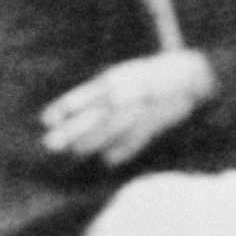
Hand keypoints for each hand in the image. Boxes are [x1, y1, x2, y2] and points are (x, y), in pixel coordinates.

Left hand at [38, 50, 212, 165]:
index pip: (86, 95)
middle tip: (50, 143)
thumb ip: (90, 96)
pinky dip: (121, 151)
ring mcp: (140, 109)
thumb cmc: (143, 77)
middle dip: (72, 130)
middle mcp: (127, 94)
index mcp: (116, 80)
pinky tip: (107, 160)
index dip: (66, 107)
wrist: (189, 75)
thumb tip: (53, 119)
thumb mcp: (117, 78)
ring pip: (111, 130)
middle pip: (95, 115)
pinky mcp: (155, 124)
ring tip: (74, 151)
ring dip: (90, 143)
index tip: (46, 119)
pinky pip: (135, 140)